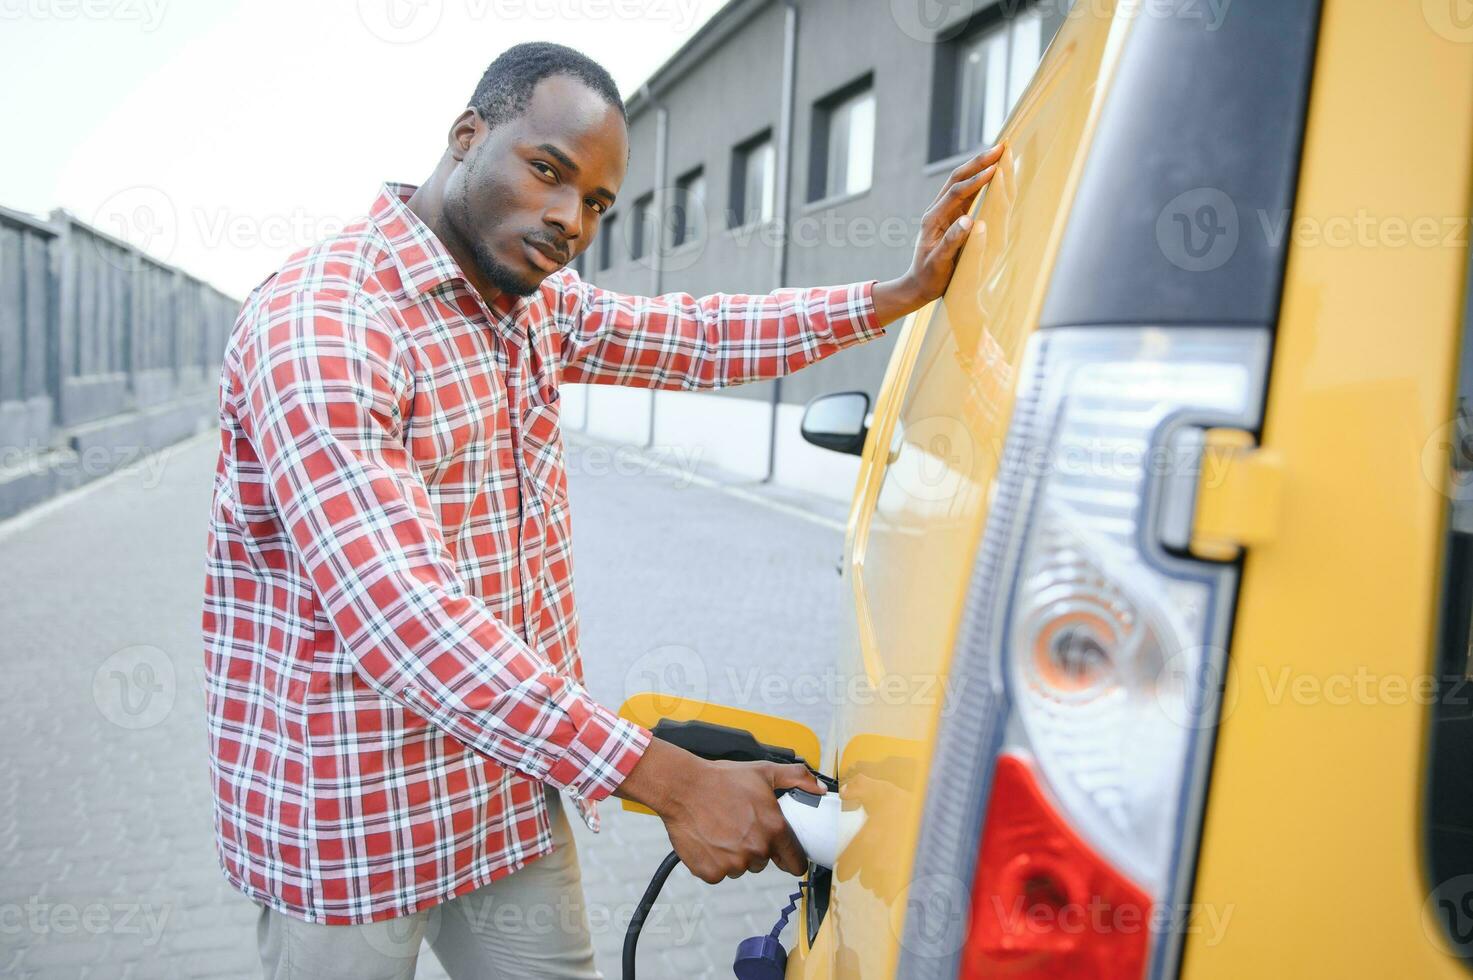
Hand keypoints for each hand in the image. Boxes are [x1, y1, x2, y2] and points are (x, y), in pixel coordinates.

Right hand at [613, 736, 827, 882]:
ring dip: (735, 855)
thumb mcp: (764, 772)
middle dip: (757, 847)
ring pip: (741, 867)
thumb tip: (818, 788)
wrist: (683, 787)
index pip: (795, 862)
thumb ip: (796, 778)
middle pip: (764, 862)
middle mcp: (756, 850)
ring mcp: (732, 864)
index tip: (784, 855)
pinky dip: (715, 861)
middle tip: (742, 826)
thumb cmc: (721, 780)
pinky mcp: (710, 872)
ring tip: (723, 830)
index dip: (791, 858)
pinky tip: (710, 840)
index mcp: (774, 830)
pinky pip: (719, 873)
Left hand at [872, 142, 1004, 325]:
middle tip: (1000, 147)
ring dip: (979, 165)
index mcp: (933, 219)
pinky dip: (978, 179)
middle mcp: (936, 211)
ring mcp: (942, 212)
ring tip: (998, 152)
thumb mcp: (939, 262)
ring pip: (961, 181)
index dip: (975, 180)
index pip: (956, 193)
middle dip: (978, 162)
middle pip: (957, 178)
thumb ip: (952, 241)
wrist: (917, 286)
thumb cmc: (929, 278)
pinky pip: (965, 192)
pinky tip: (990, 172)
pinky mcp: (949, 217)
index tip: (994, 169)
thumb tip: (969, 221)